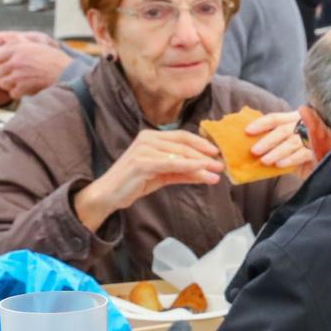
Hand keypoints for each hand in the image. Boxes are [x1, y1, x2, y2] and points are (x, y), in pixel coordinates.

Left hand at [0, 34, 70, 96]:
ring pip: (3, 83)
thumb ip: (18, 48)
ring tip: (21, 83)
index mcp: (17, 48)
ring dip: (10, 85)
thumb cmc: (54, 59)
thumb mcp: (35, 46)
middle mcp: (15, 60)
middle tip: (13, 77)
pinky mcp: (23, 86)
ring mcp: (18, 74)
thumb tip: (3, 51)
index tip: (2, 68)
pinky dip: (19, 93)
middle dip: (4, 75)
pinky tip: (28, 89)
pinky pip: (12, 93)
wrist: (67, 71)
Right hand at [73, 130, 225, 229]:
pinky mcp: (143, 163)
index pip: (181, 136)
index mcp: (151, 136)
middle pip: (183, 144)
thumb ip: (182, 171)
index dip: (201, 143)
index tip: (217, 151)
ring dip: (201, 163)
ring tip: (216, 172)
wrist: (109, 194)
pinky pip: (172, 164)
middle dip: (205, 154)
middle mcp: (147, 138)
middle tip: (222, 163)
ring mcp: (144, 149)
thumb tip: (207, 172)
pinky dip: (190, 168)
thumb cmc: (134, 183)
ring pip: (180, 154)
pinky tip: (203, 173)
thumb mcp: (162, 175)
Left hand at [245, 110, 314, 174]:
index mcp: (293, 118)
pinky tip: (279, 165)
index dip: (261, 124)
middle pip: (283, 130)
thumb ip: (273, 139)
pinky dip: (289, 159)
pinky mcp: (318, 151)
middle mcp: (303, 125)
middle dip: (267, 141)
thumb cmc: (301, 150)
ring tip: (264, 161)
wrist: (323, 162)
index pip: (275, 118)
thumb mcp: (287, 141)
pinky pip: (302, 154)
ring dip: (276, 152)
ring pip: (292, 142)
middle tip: (254, 151)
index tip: (247, 131)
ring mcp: (312, 137)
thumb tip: (249, 144)